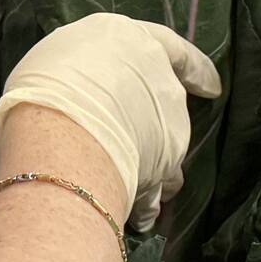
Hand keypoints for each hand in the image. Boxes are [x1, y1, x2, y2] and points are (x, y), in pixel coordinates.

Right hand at [0, 14, 221, 230]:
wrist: (62, 129)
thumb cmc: (49, 81)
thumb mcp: (60, 56)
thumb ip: (82, 69)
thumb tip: (79, 86)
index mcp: (138, 44)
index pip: (175, 51)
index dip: (194, 68)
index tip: (211, 85)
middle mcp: (161, 83)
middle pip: (166, 106)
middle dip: (157, 126)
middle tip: (142, 144)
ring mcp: (168, 128)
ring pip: (167, 152)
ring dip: (155, 172)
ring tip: (141, 192)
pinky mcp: (162, 170)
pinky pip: (154, 190)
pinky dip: (145, 205)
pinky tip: (137, 218)